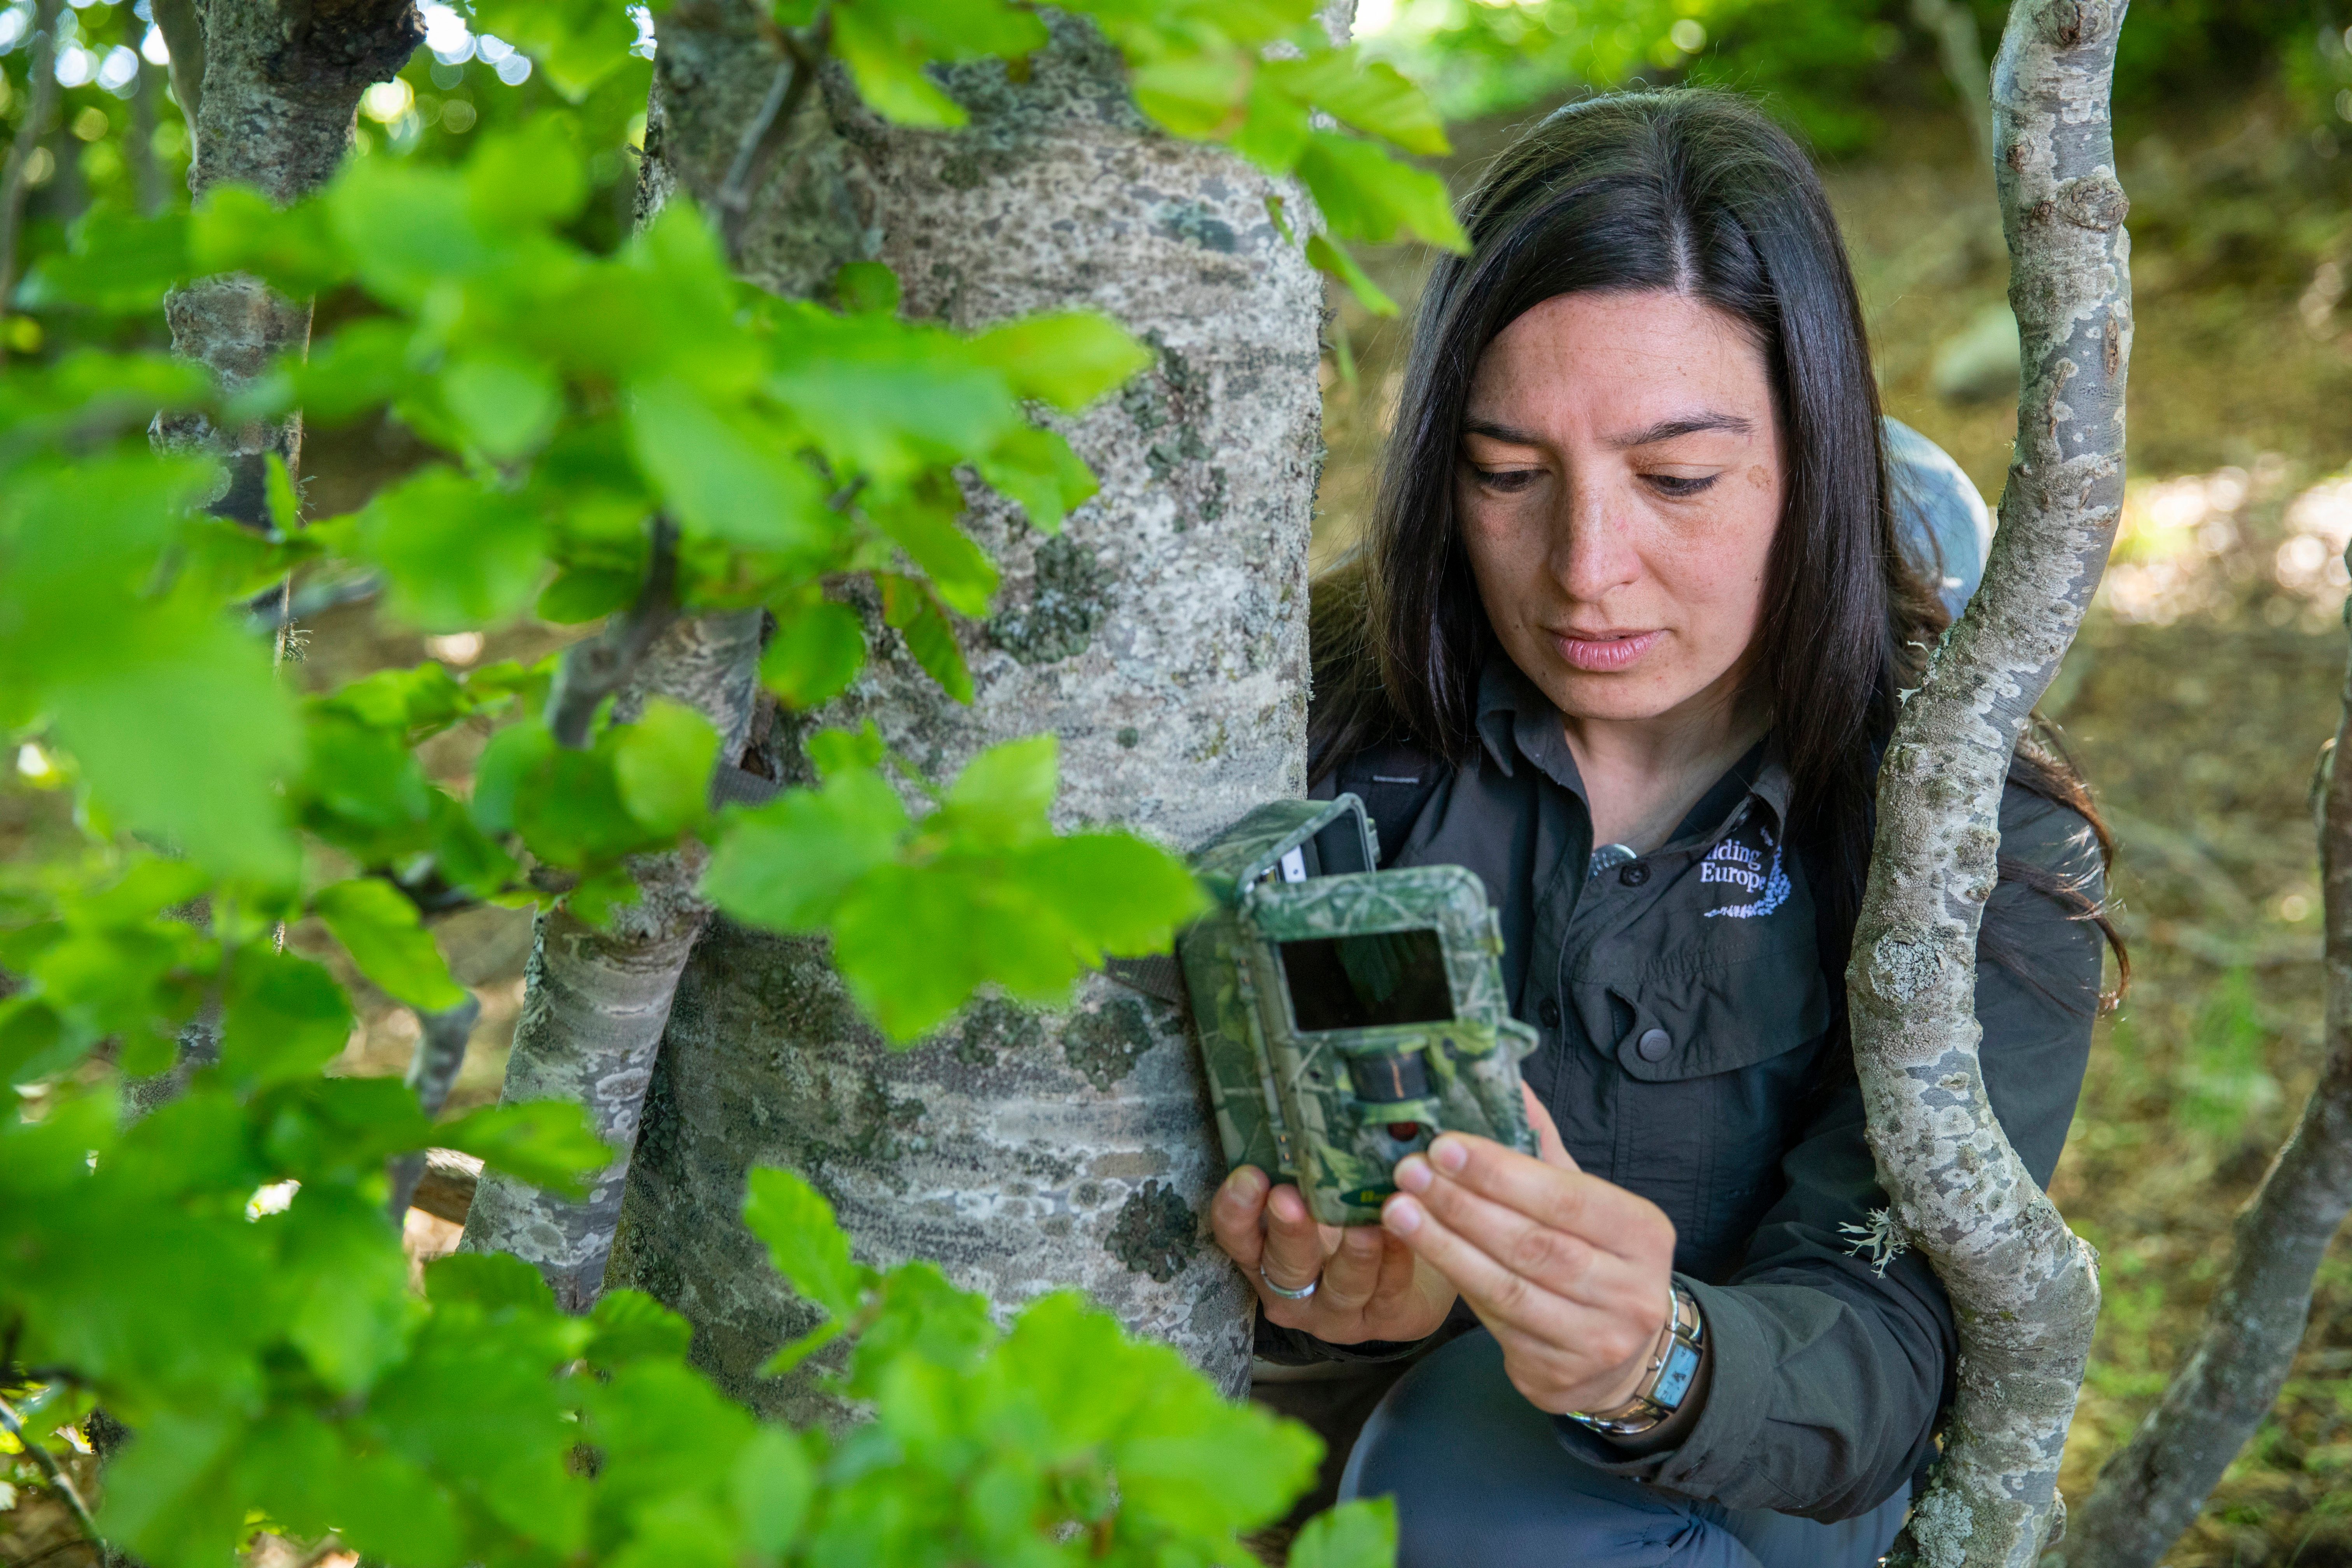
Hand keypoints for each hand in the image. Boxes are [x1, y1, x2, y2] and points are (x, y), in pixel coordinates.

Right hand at [1210, 1165, 1457, 1345]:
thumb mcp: (1319, 1193)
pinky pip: (1388, 1290)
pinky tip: (1404, 1233)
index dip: (1237, 1210)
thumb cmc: (1347, 1217)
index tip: (1249, 1175)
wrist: (1406, 1274)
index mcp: (1263, 1255)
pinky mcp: (1383, 1320)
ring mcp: (1336, 1312)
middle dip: (1288, 1231)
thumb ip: (1306, 1167)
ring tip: (1363, 1225)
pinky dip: (1397, 1261)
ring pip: (1340, 1285)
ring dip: (1353, 1254)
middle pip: (1282, 1265)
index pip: (1235, 1236)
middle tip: (1290, 1198)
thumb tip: (1307, 1107)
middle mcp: (1291, 1290)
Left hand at [1378, 1086, 1679, 1415]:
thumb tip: (1505, 1081)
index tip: (1444, 1144)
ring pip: (1508, 1288)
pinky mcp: (1560, 1375)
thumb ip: (1543, 1149)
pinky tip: (1422, 1254)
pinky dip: (1457, 1285)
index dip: (1501, 1172)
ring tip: (1398, 1210)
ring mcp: (1598, 1339)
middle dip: (1462, 1205)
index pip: (1566, 1197)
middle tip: (1409, 1172)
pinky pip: (1498, 1324)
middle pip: (1534, 1243)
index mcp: (1643, 1233)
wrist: (1627, 1357)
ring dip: (1445, 1246)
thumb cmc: (1595, 1258)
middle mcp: (1631, 1290)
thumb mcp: (1585, 1201)